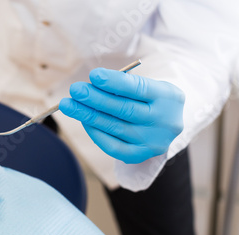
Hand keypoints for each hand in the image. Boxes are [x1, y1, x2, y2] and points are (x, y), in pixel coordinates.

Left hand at [59, 68, 184, 163]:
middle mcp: (164, 122)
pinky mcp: (141, 155)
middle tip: (76, 90)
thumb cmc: (149, 98)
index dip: (115, 82)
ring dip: (89, 115)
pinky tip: (84, 121)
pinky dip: (96, 133)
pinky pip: (113, 146)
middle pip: (125, 110)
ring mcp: (153, 141)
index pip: (139, 89)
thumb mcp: (146, 86)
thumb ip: (123, 86)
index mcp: (169, 97)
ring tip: (70, 105)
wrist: (167, 122)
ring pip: (115, 128)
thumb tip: (93, 86)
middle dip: (96, 99)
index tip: (94, 75)